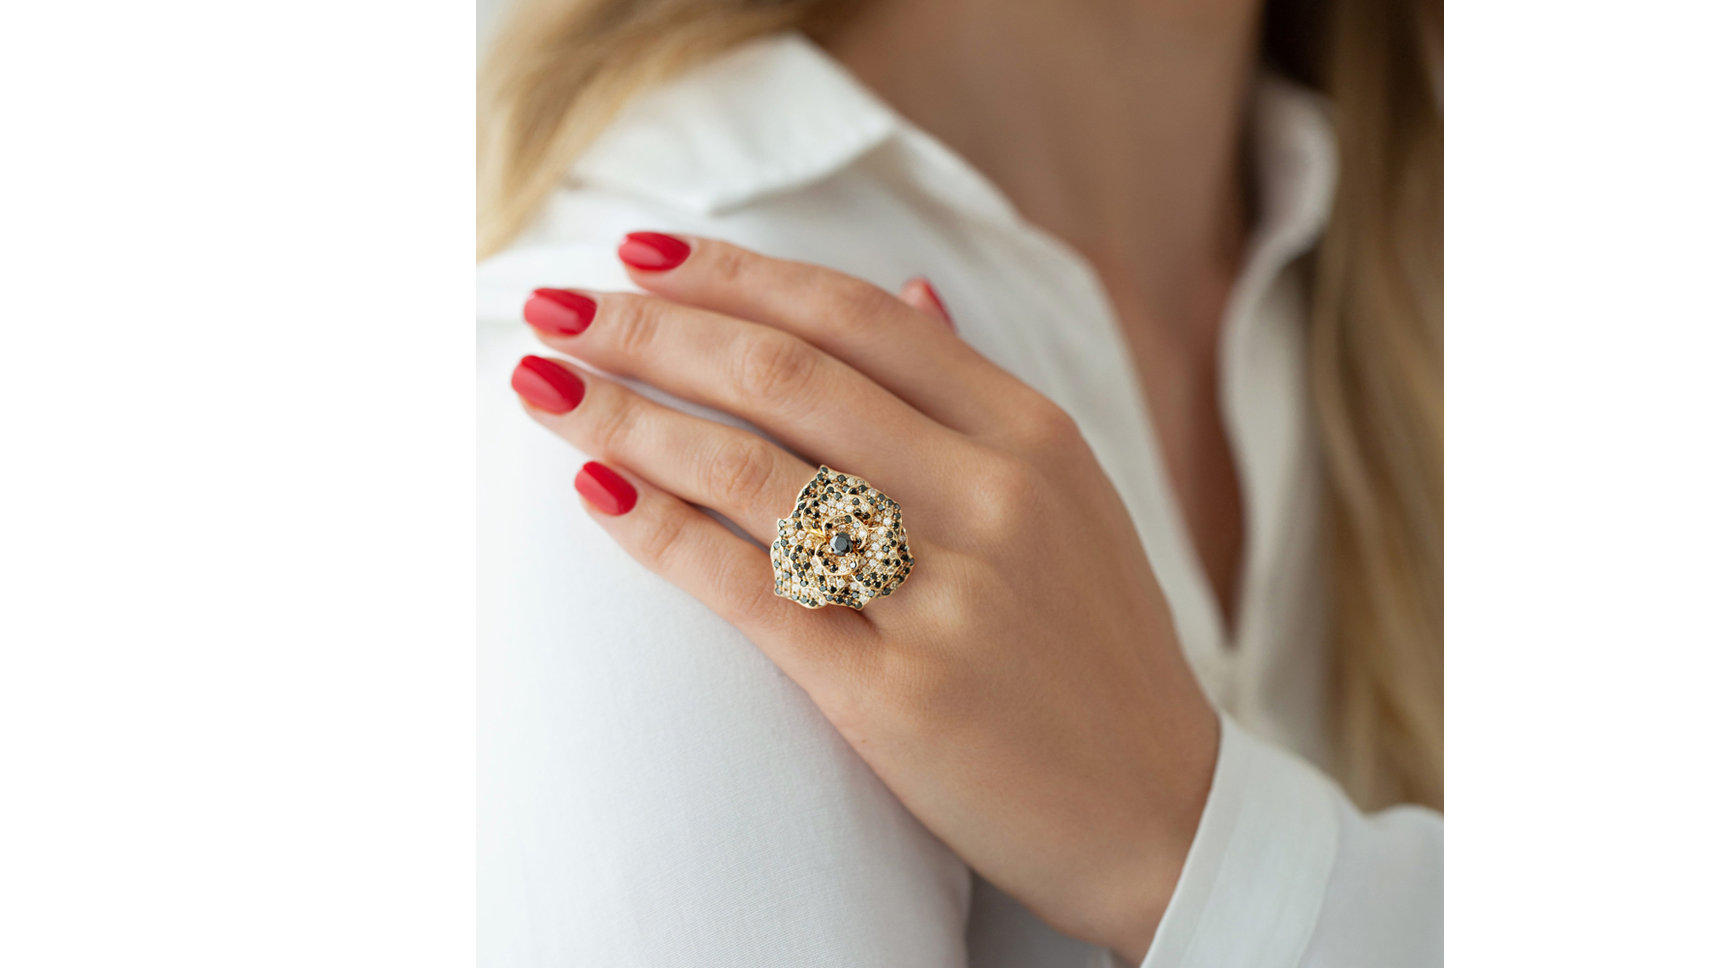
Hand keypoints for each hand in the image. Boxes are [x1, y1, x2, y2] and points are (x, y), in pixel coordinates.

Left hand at [511, 232, 1219, 960]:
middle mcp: (994, 498)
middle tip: (557, 309)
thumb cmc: (1099, 653)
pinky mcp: (899, 692)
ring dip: (629, 417)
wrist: (1162, 815)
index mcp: (1034, 436)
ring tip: (544, 387)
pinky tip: (597, 491)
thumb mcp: (1071, 502)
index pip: (857, 319)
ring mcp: (949, 595)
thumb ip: (981, 396)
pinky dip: (661, 530)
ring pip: (754, 471)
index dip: (736, 274)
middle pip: (788, 378)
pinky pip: (752, 589)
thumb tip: (911, 289)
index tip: (641, 254)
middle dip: (653, 331)